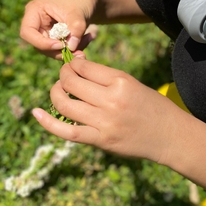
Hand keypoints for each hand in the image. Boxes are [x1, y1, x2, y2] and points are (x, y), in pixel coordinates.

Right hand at [20, 0, 98, 59]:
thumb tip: (71, 48)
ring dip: (70, 50)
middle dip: (59, 50)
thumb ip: (75, 29)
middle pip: (39, 45)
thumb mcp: (79, 13)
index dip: (41, 43)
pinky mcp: (52, 39)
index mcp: (34, 10)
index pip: (27, 32)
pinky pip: (59, 50)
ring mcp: (43, 32)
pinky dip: (74, 48)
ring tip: (88, 38)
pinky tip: (88, 38)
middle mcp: (35, 22)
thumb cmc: (80, 1)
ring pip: (50, 51)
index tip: (61, 45)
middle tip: (79, 50)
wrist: (88, 0)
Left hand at [32, 58, 186, 163]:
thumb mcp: (132, 84)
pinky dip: (48, 123)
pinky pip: (67, 132)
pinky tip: (36, 113)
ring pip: (65, 105)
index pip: (84, 67)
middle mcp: (111, 101)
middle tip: (64, 78)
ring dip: (55, 94)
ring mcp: (104, 123)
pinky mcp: (100, 141)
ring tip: (57, 91)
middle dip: (62, 77)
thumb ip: (104, 77)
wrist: (169, 136)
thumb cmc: (151, 106)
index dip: (73, 64)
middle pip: (71, 83)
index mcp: (121, 81)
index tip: (72, 66)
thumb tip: (76, 66)